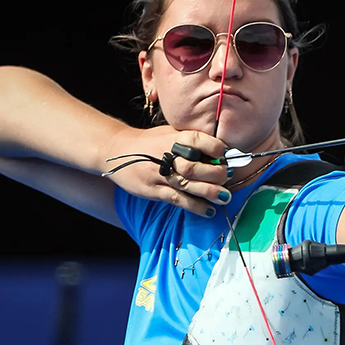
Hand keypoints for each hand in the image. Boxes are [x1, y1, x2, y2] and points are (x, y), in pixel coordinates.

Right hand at [103, 126, 230, 216]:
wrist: (116, 151)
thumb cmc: (149, 142)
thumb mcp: (169, 133)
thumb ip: (190, 141)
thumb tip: (221, 151)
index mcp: (172, 138)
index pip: (198, 140)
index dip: (215, 148)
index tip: (226, 154)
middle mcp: (166, 155)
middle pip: (196, 167)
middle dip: (217, 173)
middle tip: (228, 176)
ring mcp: (159, 174)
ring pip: (189, 185)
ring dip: (210, 192)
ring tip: (225, 197)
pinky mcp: (153, 190)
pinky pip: (178, 200)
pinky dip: (195, 206)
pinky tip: (209, 211)